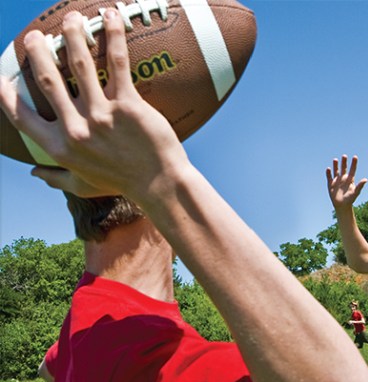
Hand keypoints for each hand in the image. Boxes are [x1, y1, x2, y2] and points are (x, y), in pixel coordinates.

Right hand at [0, 9, 188, 200]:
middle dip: (38, 52)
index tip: (0, 80)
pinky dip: (113, 37)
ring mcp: (101, 115)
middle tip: (38, 36)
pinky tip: (111, 18)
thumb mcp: (83, 186)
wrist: (159, 184)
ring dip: (73, 36)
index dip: (6, 97)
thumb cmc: (122, 184)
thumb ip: (57, 178)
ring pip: (80, 65)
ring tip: (72, 20)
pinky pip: (118, 64)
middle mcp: (76, 129)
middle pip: (47, 80)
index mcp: (61, 148)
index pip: (22, 118)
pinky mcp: (128, 105)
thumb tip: (34, 171)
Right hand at [326, 155, 366, 208]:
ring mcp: (337, 180)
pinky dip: (328, 173)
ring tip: (335, 159)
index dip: (354, 163)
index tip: (355, 157)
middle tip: (344, 156)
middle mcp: (343, 178)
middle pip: (343, 168)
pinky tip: (328, 168)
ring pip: (336, 171)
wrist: (342, 206)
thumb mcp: (355, 192)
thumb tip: (366, 179)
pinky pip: (329, 177)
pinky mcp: (331, 184)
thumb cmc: (350, 199)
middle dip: (344, 162)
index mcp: (350, 179)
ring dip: (335, 165)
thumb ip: (360, 186)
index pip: (352, 169)